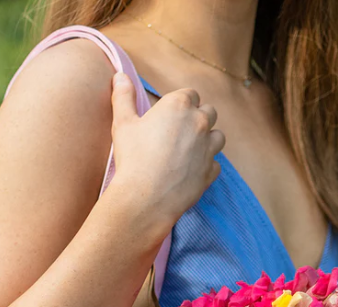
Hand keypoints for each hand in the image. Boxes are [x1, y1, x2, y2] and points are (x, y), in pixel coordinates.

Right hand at [109, 71, 225, 230]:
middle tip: (180, 133)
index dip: (181, 104)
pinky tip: (191, 171)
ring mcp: (208, 148)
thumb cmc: (132, 159)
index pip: (190, 94)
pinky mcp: (210, 171)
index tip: (170, 116)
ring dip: (207, 140)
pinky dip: (206, 165)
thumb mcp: (122, 124)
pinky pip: (215, 164)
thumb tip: (119, 76)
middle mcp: (199, 122)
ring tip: (190, 151)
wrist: (145, 198)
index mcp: (179, 105)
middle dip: (198, 119)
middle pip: (209, 112)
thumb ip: (123, 97)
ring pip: (218, 137)